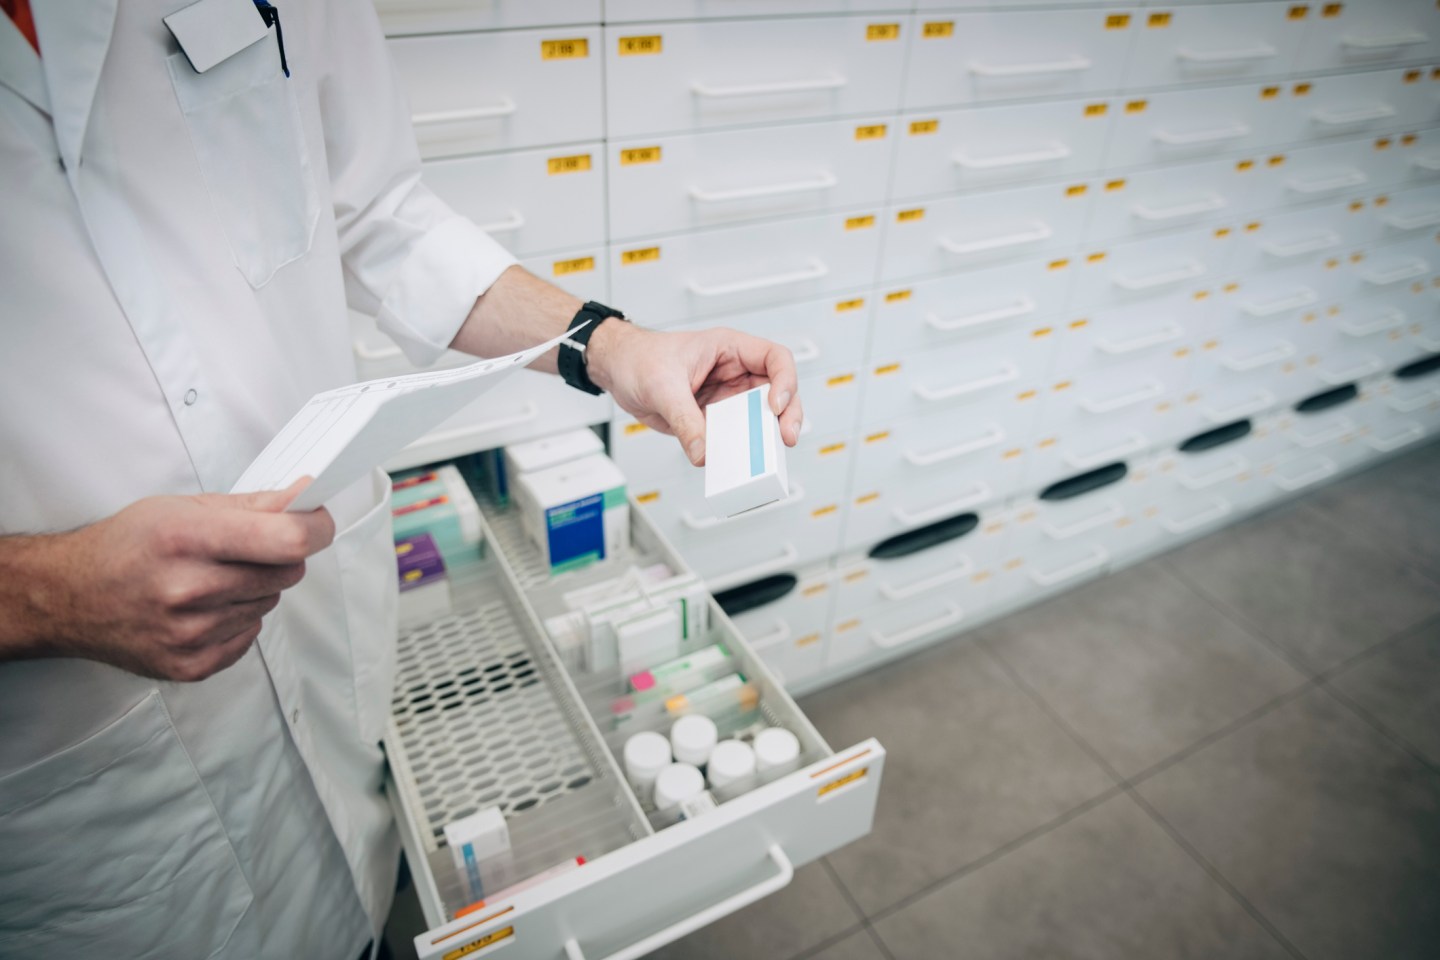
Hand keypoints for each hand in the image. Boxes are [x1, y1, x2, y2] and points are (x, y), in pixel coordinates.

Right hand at [26, 478, 334, 681]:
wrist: (68, 597)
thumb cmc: (125, 546)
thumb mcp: (182, 507)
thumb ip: (251, 506)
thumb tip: (305, 497)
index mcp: (188, 539)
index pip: (287, 541)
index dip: (316, 529)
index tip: (318, 522)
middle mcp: (189, 588)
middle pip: (287, 573)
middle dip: (279, 557)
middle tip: (246, 550)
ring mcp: (190, 633)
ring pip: (270, 604)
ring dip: (255, 590)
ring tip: (211, 579)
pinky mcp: (191, 665)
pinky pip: (250, 636)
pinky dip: (237, 620)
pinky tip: (203, 608)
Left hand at [586, 322, 802, 465]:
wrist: (617, 370)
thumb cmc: (639, 357)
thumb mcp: (662, 385)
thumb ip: (684, 420)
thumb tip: (704, 452)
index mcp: (730, 349)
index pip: (776, 359)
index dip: (785, 382)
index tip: (775, 406)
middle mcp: (734, 374)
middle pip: (778, 393)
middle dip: (787, 416)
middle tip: (784, 439)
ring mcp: (726, 399)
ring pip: (760, 420)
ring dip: (764, 439)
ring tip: (763, 458)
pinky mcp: (713, 421)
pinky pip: (734, 438)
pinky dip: (738, 453)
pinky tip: (734, 464)